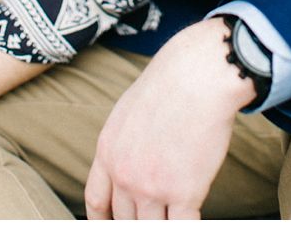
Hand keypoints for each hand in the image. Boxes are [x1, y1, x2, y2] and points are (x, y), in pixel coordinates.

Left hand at [85, 17, 253, 219]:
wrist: (194, 78)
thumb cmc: (167, 88)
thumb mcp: (126, 114)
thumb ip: (124, 145)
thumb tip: (132, 163)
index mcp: (107, 152)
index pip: (96, 201)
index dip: (102, 221)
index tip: (112, 223)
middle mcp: (124, 174)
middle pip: (124, 220)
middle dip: (137, 223)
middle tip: (150, 217)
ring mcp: (152, 187)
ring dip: (162, 224)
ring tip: (172, 216)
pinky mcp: (184, 193)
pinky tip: (192, 218)